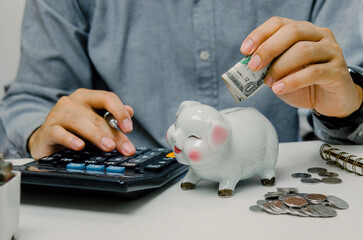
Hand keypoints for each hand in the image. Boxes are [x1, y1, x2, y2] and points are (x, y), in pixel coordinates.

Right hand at [28, 88, 135, 158]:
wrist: (46, 138)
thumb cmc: (74, 129)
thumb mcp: (95, 122)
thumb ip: (112, 118)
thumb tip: (130, 111)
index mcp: (88, 97)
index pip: (107, 98)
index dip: (120, 112)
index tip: (129, 128)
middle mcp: (72, 102)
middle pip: (97, 117)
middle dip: (113, 134)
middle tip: (125, 149)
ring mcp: (58, 114)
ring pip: (79, 123)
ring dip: (96, 135)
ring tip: (108, 147)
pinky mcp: (47, 130)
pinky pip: (59, 133)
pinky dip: (70, 139)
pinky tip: (80, 146)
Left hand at [240, 17, 362, 117]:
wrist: (331, 101)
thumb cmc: (304, 84)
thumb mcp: (281, 74)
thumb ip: (268, 66)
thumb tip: (249, 65)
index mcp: (303, 31)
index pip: (279, 23)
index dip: (260, 35)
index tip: (245, 50)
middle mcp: (319, 35)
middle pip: (292, 32)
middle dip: (268, 48)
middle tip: (253, 66)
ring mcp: (331, 51)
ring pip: (302, 50)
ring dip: (279, 67)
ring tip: (268, 82)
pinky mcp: (337, 70)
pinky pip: (313, 72)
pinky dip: (292, 81)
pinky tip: (279, 89)